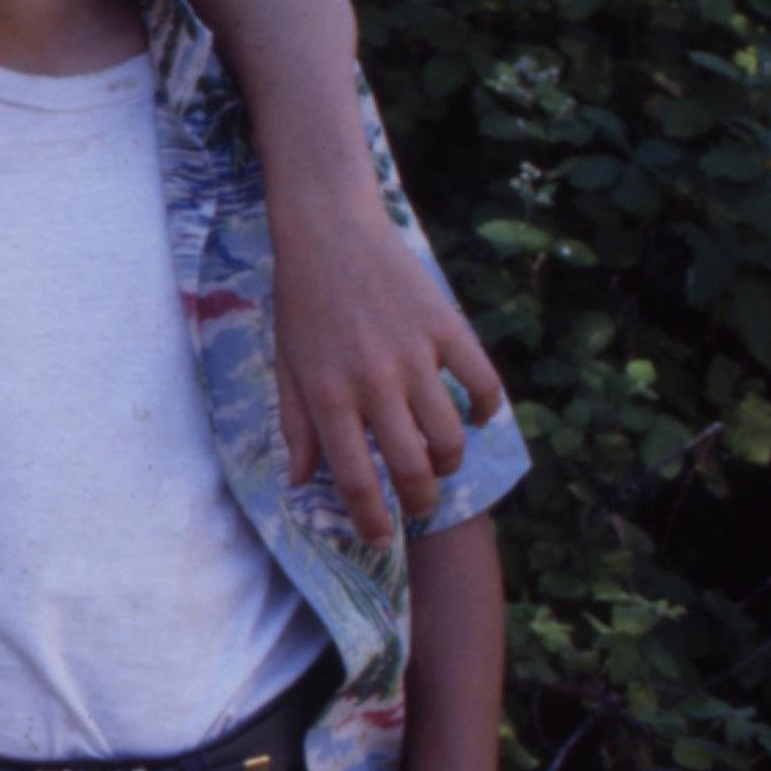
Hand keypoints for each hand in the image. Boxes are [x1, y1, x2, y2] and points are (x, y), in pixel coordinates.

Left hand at [268, 194, 507, 545]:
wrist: (329, 230)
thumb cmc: (300, 301)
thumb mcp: (285, 364)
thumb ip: (296, 425)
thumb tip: (300, 482)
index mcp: (328, 395)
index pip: (355, 478)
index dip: (370, 520)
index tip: (378, 540)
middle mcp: (374, 382)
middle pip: (412, 468)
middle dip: (419, 501)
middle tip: (417, 506)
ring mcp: (415, 356)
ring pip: (451, 436)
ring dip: (449, 462)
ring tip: (437, 461)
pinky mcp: (448, 328)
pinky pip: (484, 385)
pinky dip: (486, 411)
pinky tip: (475, 417)